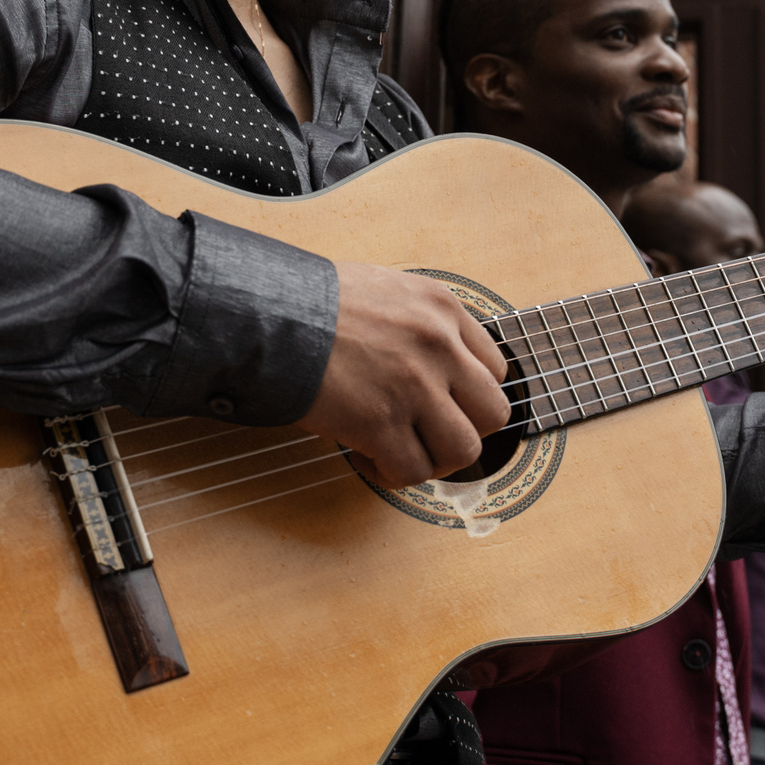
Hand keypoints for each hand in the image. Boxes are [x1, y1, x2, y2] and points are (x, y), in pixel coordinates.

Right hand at [300, 263, 509, 486]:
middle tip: (428, 434)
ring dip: (433, 460)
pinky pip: (412, 471)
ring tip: (400, 450)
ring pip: (463, 450)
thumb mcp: (384, 290)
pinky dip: (391, 473)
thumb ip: (418, 323)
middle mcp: (438, 345)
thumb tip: (431, 366)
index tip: (443, 404)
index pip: (494, 369)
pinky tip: (367, 456)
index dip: (468, 396)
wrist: (270, 312)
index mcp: (442, 308)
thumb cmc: (312, 301)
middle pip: (493, 414)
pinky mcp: (380, 422)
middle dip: (463, 432)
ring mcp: (414, 385)